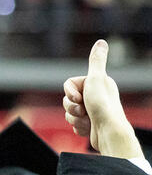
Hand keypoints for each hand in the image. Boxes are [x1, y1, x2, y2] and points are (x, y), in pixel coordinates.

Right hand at [63, 39, 139, 156]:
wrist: (108, 132)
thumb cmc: (103, 106)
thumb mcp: (97, 78)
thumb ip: (96, 60)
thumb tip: (101, 42)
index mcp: (98, 83)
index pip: (69, 84)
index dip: (69, 92)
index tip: (80, 97)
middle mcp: (95, 96)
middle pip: (67, 99)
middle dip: (71, 107)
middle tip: (84, 110)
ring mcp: (92, 111)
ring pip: (69, 112)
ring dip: (74, 118)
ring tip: (88, 120)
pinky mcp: (89, 124)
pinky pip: (73, 124)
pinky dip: (78, 127)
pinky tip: (88, 128)